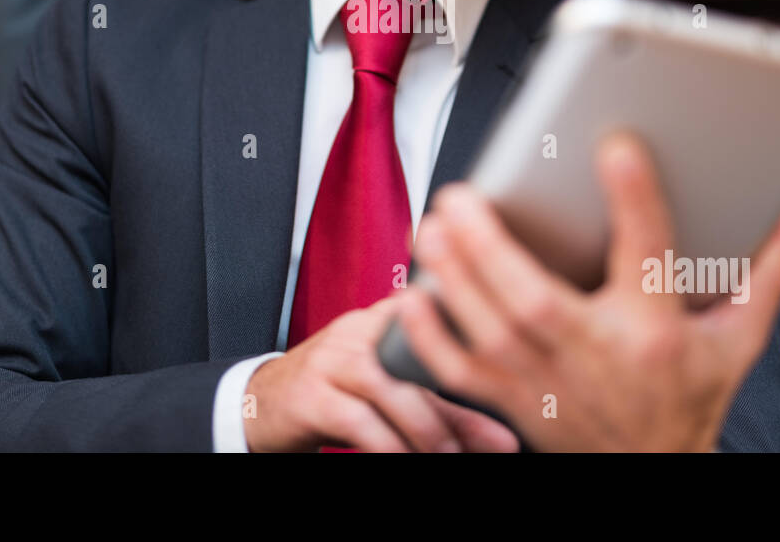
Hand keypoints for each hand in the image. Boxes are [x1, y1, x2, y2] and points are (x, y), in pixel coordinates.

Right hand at [242, 292, 520, 451]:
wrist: (261, 405)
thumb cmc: (336, 395)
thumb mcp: (388, 391)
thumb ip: (440, 402)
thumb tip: (502, 434)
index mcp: (385, 319)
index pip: (441, 323)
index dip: (478, 350)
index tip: (519, 384)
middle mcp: (360, 330)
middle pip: (422, 363)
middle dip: (463, 409)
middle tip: (498, 444)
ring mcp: (333, 359)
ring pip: (393, 391)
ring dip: (429, 432)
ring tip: (451, 458)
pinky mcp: (312, 394)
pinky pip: (361, 422)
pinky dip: (389, 448)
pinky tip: (406, 461)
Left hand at [398, 131, 779, 450]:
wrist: (654, 472)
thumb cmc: (691, 396)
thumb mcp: (737, 340)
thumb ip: (763, 274)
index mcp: (655, 330)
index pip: (648, 254)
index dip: (635, 198)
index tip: (616, 146)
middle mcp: (595, 355)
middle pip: (534, 297)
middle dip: (490, 244)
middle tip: (462, 193)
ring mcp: (546, 383)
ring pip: (487, 327)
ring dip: (453, 273)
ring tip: (433, 224)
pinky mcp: (511, 402)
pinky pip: (458, 368)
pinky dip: (429, 332)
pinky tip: (415, 291)